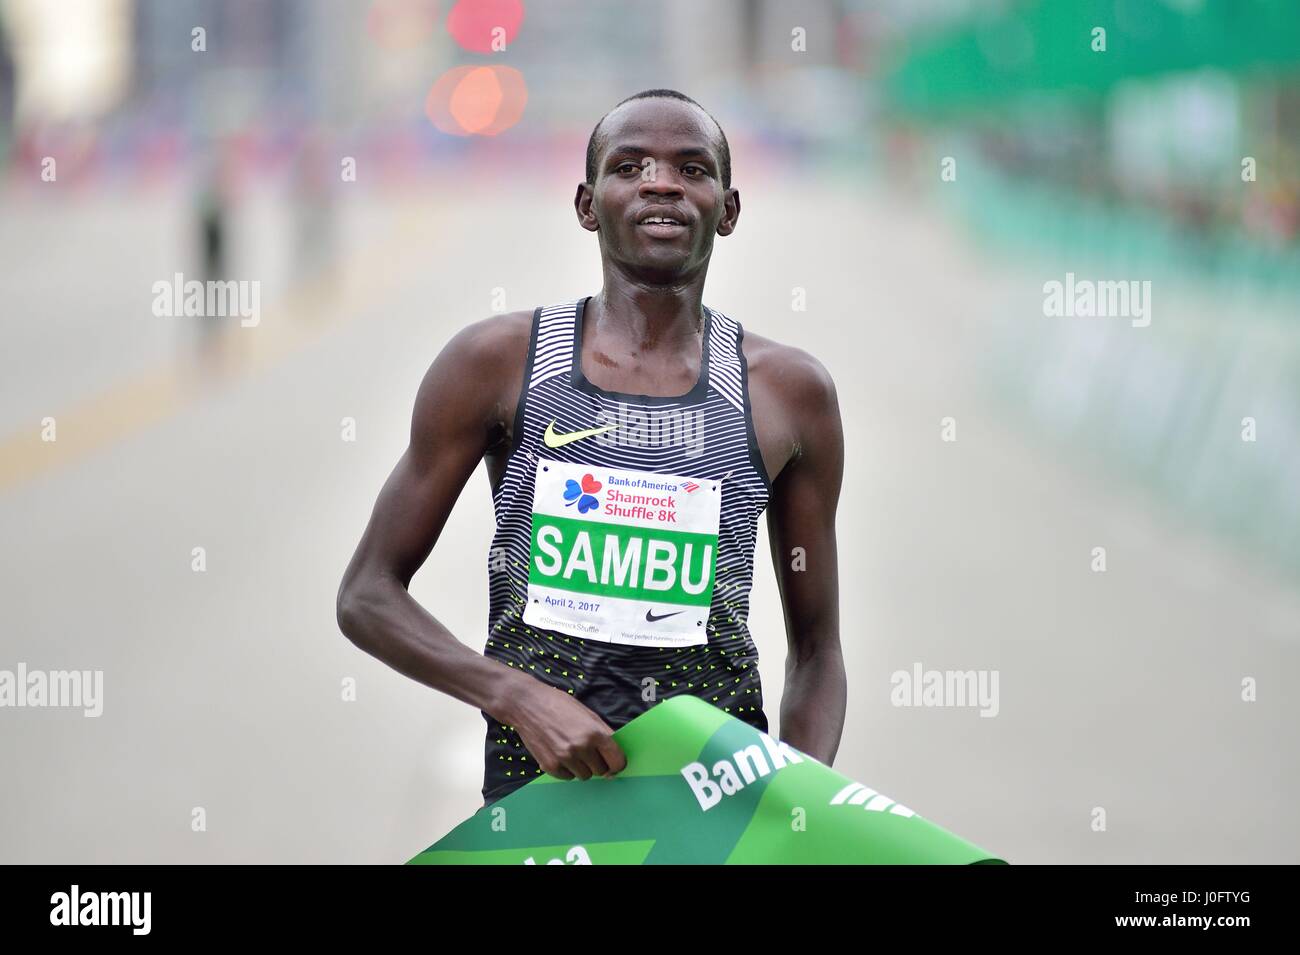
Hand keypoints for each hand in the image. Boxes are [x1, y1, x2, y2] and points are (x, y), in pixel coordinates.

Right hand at [503, 680, 627, 781]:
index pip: (617, 761)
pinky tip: (559, 753)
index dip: (617, 763)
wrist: (527, 704)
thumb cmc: (559, 705)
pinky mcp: (550, 766)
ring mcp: (565, 758)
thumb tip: (615, 758)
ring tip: (571, 750)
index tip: (613, 763)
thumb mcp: (588, 714)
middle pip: (601, 771)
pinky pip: (568, 777)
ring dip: (581, 767)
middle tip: (587, 751)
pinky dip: (566, 769)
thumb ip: (604, 735)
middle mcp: (581, 747)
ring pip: (585, 776)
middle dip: (597, 763)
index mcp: (595, 733)